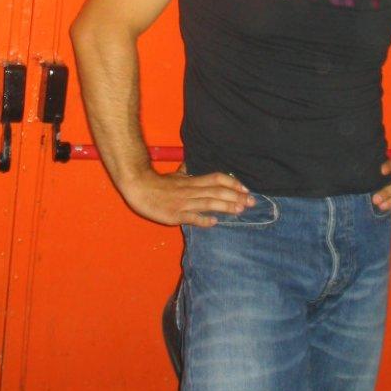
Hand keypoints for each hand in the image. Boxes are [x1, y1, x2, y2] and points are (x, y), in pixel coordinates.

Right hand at [121, 167, 254, 226]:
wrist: (138, 188)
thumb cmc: (157, 183)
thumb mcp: (174, 176)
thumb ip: (185, 173)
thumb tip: (190, 168)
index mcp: (191, 181)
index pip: (216, 179)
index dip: (231, 183)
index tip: (245, 188)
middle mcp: (191, 191)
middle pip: (217, 191)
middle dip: (235, 196)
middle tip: (251, 202)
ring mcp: (183, 203)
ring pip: (208, 203)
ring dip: (225, 206)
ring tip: (240, 210)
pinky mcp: (175, 215)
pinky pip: (191, 217)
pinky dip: (203, 220)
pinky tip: (214, 222)